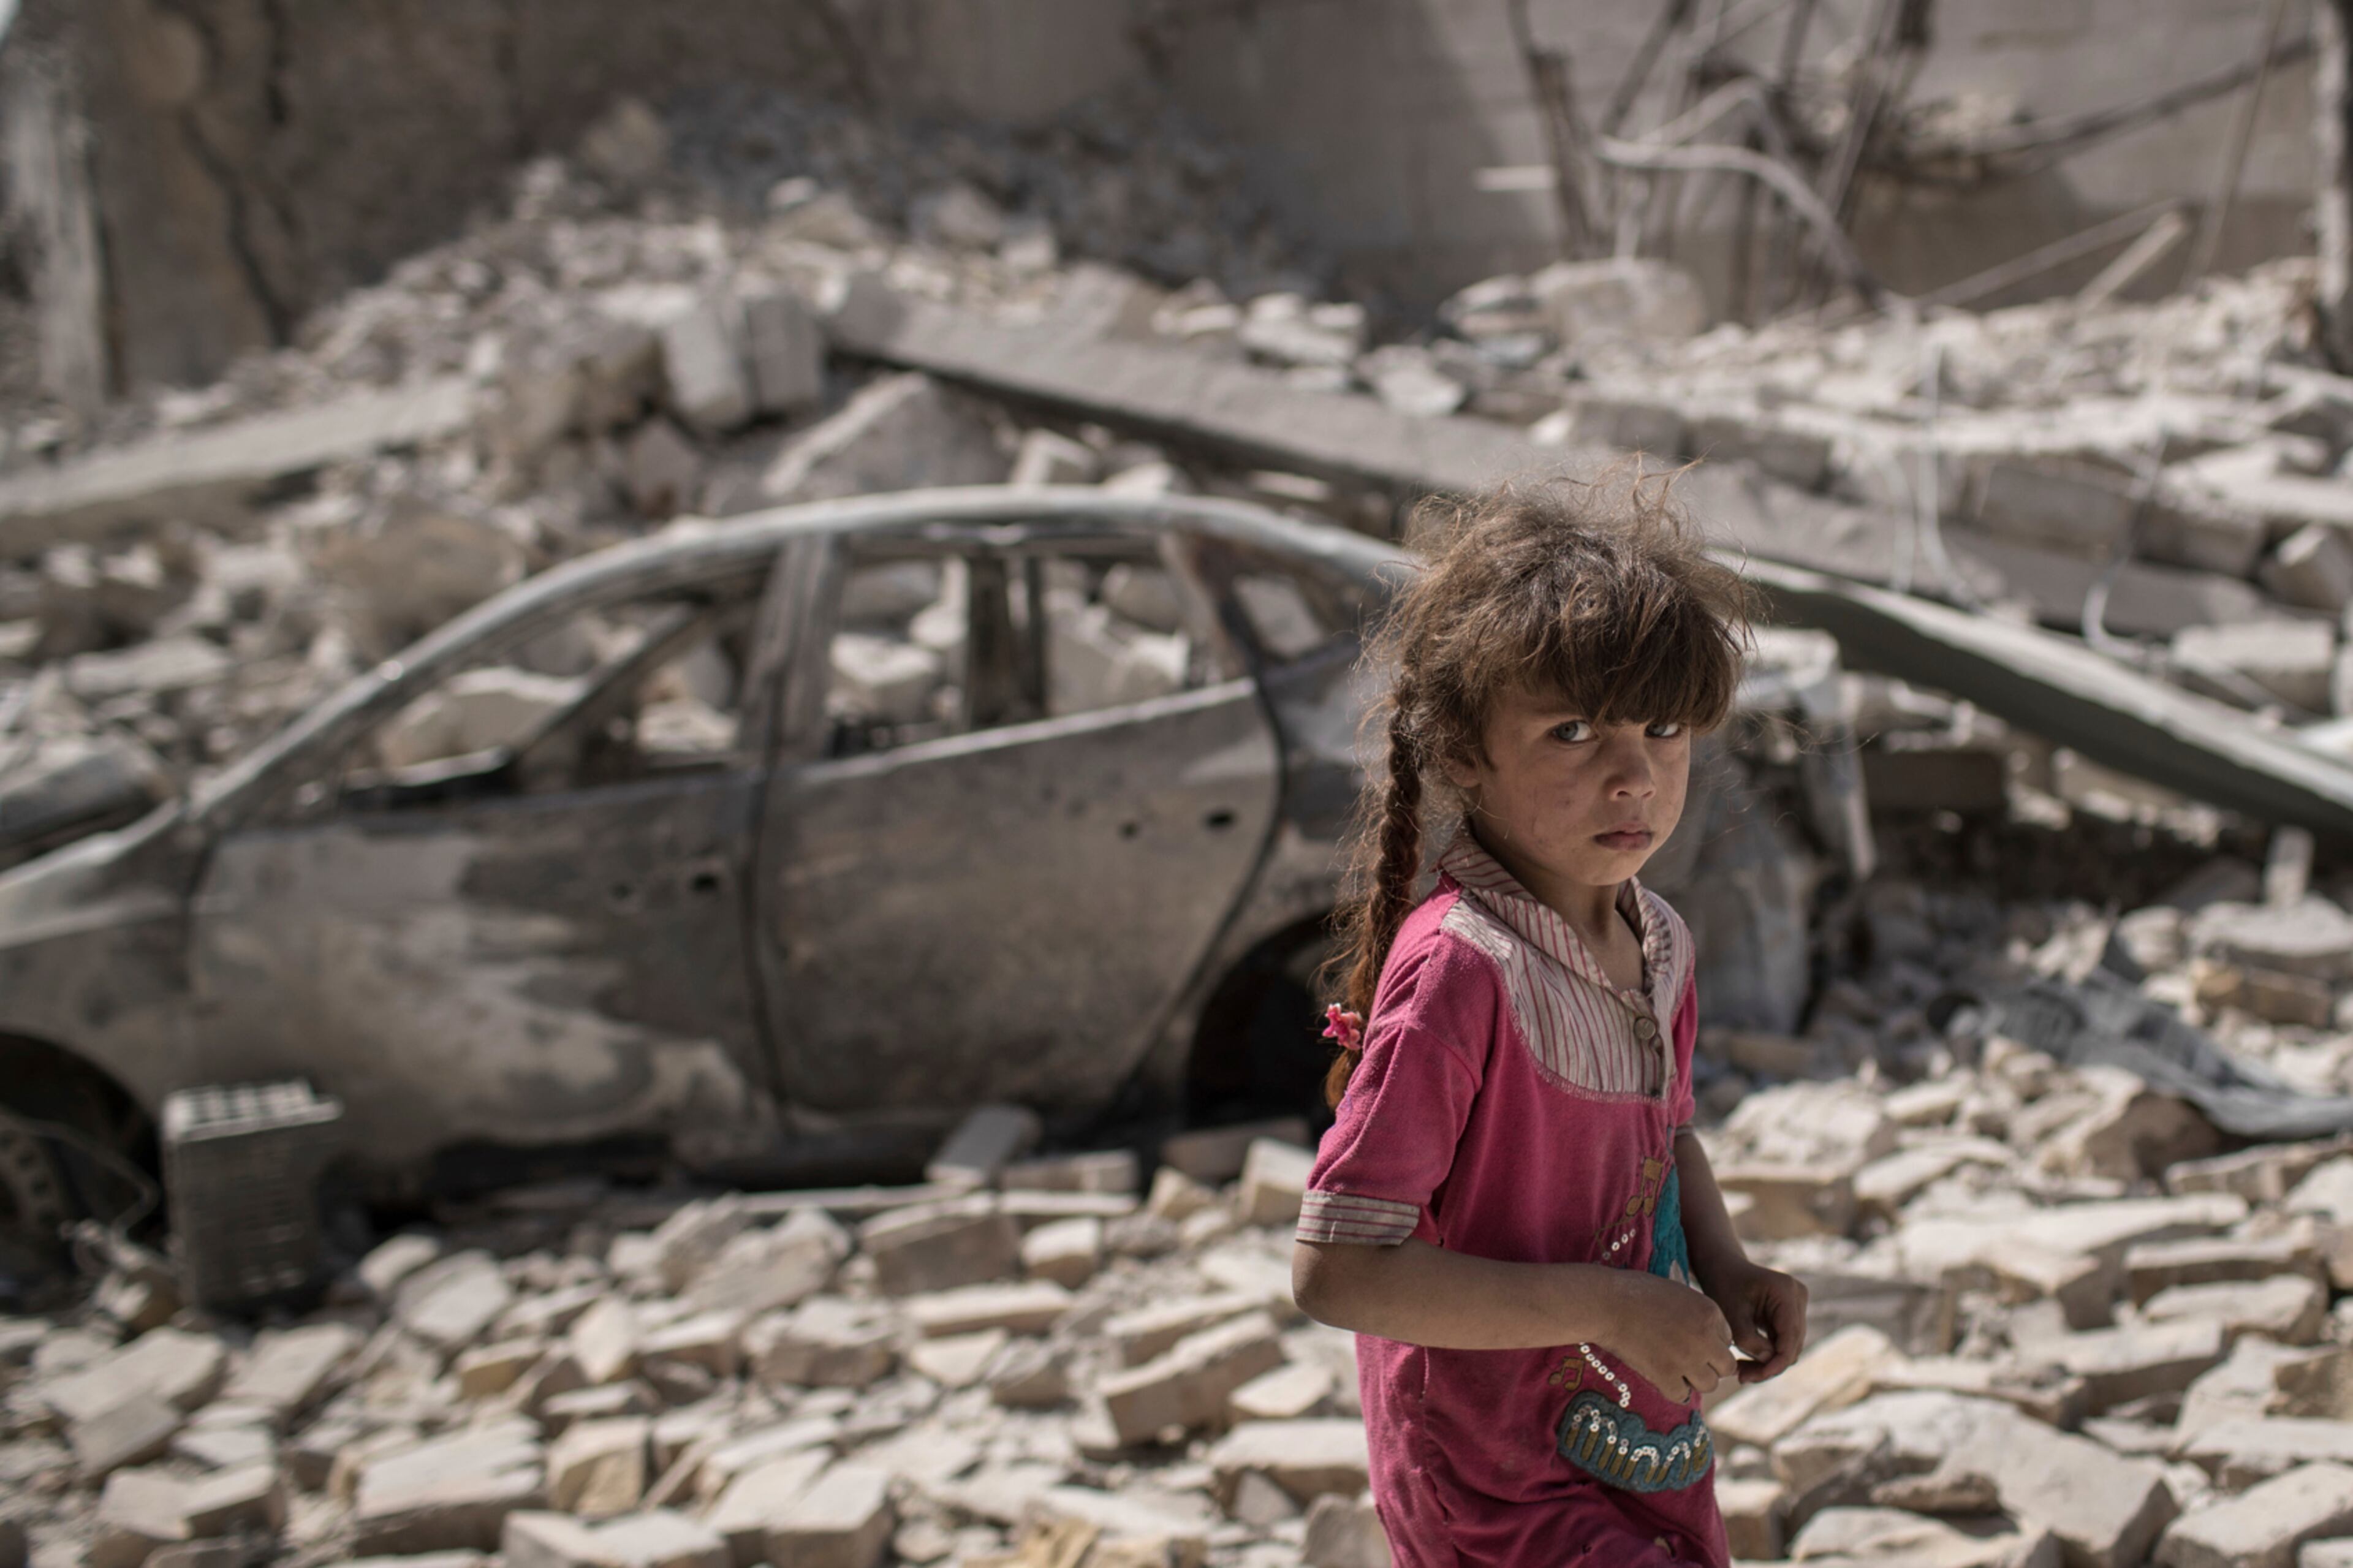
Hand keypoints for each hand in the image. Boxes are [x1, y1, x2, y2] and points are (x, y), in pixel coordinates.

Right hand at [1598, 1272, 1738, 1402]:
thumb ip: (1699, 1316)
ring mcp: (1687, 1359)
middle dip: (1710, 1365)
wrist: (1606, 1302)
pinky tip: (1660, 1377)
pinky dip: (1672, 1389)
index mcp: (1710, 1312)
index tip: (1690, 1340)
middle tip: (1688, 1360)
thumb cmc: (1636, 1293)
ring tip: (1674, 1369)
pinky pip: (1682, 1395)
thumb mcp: (1678, 1293)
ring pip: (1709, 1385)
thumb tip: (1712, 1340)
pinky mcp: (1666, 1376)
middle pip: (1726, 1367)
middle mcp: (1705, 1337)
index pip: (1728, 1341)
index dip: (1710, 1343)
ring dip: (1694, 1380)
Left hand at [1708, 1259, 1808, 1381]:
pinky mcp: (1790, 1314)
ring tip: (1741, 1372)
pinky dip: (1767, 1354)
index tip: (1755, 1376)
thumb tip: (1770, 1362)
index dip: (1777, 1361)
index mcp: (1785, 1292)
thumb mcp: (1731, 1314)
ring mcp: (1797, 1305)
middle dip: (1769, 1365)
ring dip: (1768, 1363)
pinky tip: (1746, 1364)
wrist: (1722, 1267)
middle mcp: (1797, 1297)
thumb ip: (1749, 1340)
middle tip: (1742, 1377)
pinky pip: (1783, 1342)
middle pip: (1792, 1344)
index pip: (1790, 1335)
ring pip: (1789, 1346)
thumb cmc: (1723, 1286)